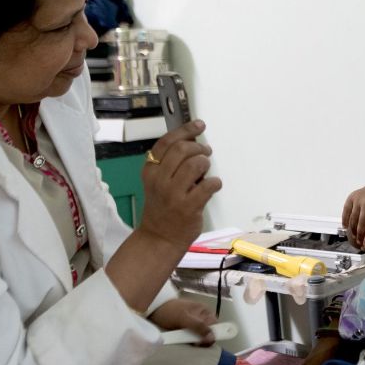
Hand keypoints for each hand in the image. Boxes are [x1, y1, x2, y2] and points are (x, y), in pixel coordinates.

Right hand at [139, 121, 222, 249]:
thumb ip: (170, 164)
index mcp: (150, 171)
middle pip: (182, 149)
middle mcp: (160, 180)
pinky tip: (213, 186)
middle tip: (205, 153)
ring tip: (206, 171)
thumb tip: (194, 144)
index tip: (199, 125)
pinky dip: (215, 182)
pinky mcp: (189, 206)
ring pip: (194, 165)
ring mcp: (174, 194)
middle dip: (197, 147)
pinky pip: (208, 186)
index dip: (185, 130)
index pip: (167, 142)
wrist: (159, 238)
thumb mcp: (157, 183)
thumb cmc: (162, 208)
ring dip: (205, 164)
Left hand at [147, 299, 216, 345]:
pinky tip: (186, 342)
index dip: (212, 336)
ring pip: (202, 336)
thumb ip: (198, 326)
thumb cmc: (169, 311)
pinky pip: (194, 337)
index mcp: (205, 311)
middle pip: (209, 332)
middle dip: (204, 340)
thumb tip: (212, 337)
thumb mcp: (184, 318)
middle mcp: (202, 317)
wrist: (153, 309)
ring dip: (197, 342)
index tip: (202, 342)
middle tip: (194, 344)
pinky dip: (191, 341)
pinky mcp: (187, 329)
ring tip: (189, 344)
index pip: (216, 326)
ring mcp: (195, 323)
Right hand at [342, 185, 364, 250]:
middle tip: (358, 242)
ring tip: (353, 237)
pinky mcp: (351, 198)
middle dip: (359, 235)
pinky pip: (346, 211)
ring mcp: (358, 200)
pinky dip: (344, 220)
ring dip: (352, 229)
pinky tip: (345, 227)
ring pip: (353, 218)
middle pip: (361, 223)